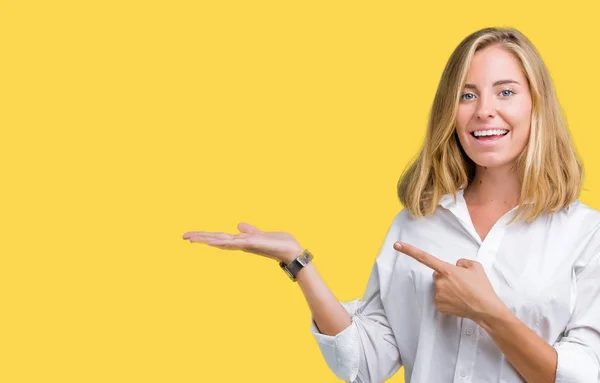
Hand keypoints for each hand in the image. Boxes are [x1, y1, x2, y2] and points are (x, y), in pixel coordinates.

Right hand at [182, 222, 303, 263]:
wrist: (292, 251)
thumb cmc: (278, 244)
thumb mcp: (260, 234)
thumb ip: (249, 231)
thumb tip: (238, 225)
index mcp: (241, 241)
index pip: (219, 238)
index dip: (204, 236)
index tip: (189, 236)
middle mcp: (241, 244)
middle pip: (216, 240)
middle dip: (200, 238)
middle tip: (184, 237)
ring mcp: (246, 245)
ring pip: (223, 241)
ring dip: (209, 239)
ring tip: (194, 238)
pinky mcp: (255, 244)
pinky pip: (238, 242)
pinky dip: (228, 241)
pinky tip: (218, 240)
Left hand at [393, 241, 504, 322]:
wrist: (486, 309)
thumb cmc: (482, 287)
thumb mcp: (475, 266)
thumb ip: (462, 261)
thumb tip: (455, 265)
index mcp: (447, 270)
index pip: (424, 257)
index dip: (409, 250)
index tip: (397, 245)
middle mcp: (439, 282)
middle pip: (437, 274)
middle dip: (446, 276)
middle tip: (461, 283)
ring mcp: (438, 295)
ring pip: (439, 287)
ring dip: (447, 288)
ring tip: (462, 293)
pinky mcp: (439, 306)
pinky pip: (440, 298)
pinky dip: (448, 299)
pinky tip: (459, 301)